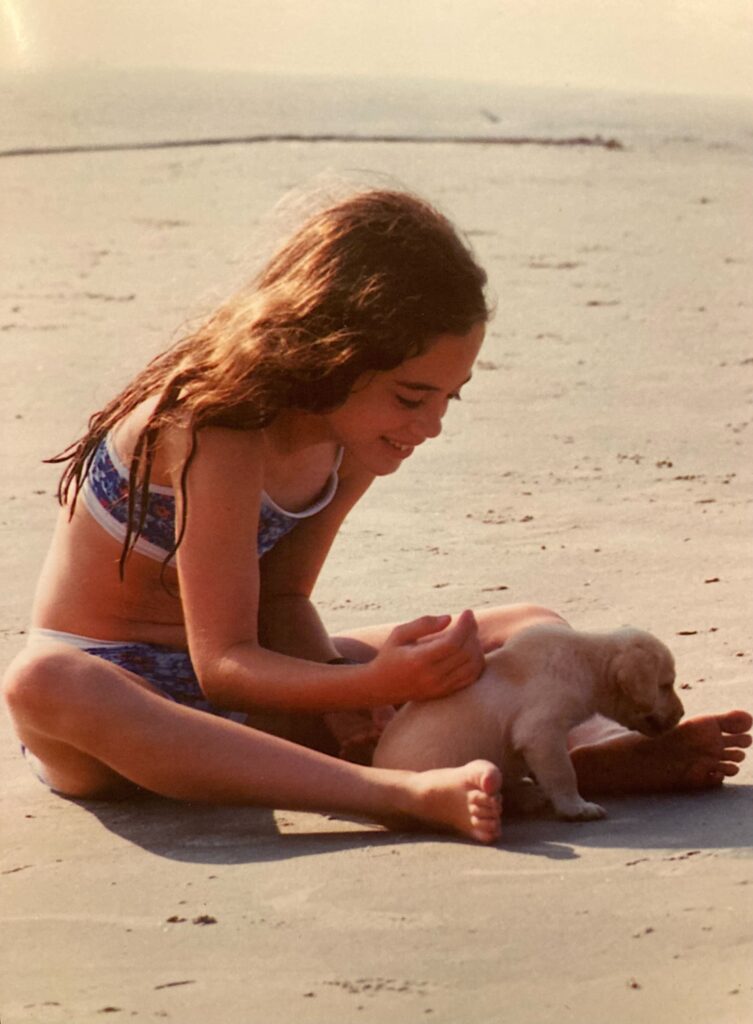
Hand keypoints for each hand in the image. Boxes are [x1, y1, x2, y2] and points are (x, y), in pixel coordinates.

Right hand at [369, 609, 483, 703]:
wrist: (381, 687)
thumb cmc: (390, 655)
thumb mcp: (399, 634)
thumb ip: (423, 624)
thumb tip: (449, 618)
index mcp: (418, 660)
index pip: (452, 643)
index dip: (465, 626)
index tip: (467, 612)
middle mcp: (432, 677)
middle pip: (465, 653)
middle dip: (472, 633)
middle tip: (469, 620)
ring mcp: (440, 687)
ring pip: (472, 667)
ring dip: (477, 647)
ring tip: (469, 634)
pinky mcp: (445, 693)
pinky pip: (471, 678)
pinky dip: (477, 662)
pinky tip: (470, 649)